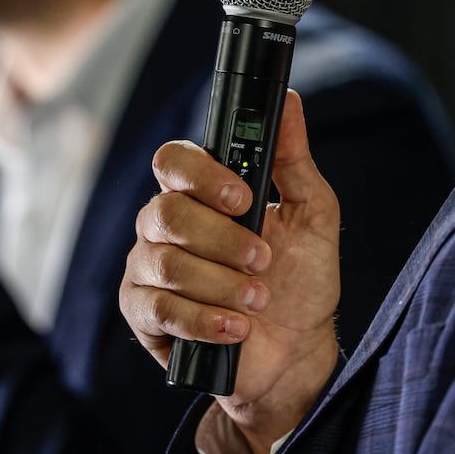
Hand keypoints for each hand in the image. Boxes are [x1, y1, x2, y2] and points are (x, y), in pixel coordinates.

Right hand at [119, 89, 341, 453]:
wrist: (296, 352)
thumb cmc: (301, 280)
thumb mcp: (311, 214)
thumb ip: (293, 158)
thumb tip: (288, 100)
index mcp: (198, 193)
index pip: (173, 162)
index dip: (202, 175)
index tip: (244, 199)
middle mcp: (163, 225)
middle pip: (166, 213)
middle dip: (222, 240)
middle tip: (262, 260)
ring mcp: (147, 268)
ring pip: (166, 263)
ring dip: (221, 284)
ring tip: (258, 300)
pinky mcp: (143, 313)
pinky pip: (160, 308)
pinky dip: (204, 319)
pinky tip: (235, 328)